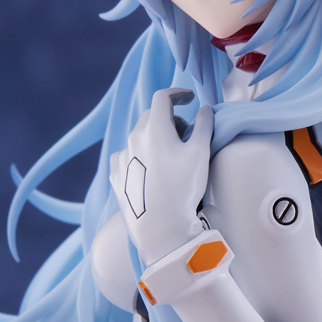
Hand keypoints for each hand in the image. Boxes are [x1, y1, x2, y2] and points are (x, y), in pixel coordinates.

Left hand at [109, 91, 213, 267]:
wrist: (160, 228)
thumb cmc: (183, 189)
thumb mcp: (200, 153)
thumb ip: (204, 125)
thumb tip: (205, 109)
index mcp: (154, 128)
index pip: (163, 97)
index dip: (177, 93)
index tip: (189, 98)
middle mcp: (134, 137)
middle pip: (151, 117)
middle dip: (170, 120)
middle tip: (186, 135)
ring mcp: (122, 156)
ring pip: (139, 137)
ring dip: (154, 139)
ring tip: (170, 158)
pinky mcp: (116, 175)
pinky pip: (127, 156)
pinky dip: (139, 155)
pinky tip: (150, 170)